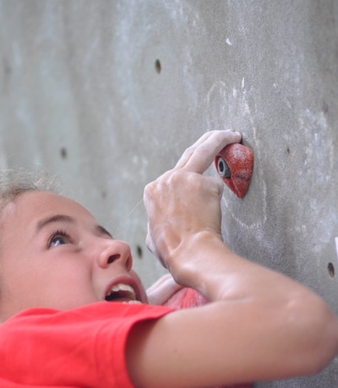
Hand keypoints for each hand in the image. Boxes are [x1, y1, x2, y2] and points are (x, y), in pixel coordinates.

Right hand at [143, 130, 240, 272]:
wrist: (189, 253)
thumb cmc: (173, 250)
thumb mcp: (154, 234)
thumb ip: (160, 219)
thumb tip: (164, 223)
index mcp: (153, 191)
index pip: (173, 176)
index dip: (188, 174)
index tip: (198, 173)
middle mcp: (168, 179)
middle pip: (191, 151)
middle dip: (209, 139)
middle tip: (223, 134)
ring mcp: (187, 179)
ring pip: (206, 153)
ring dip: (220, 142)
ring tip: (233, 137)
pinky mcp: (206, 184)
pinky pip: (217, 187)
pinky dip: (220, 196)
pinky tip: (217, 209)